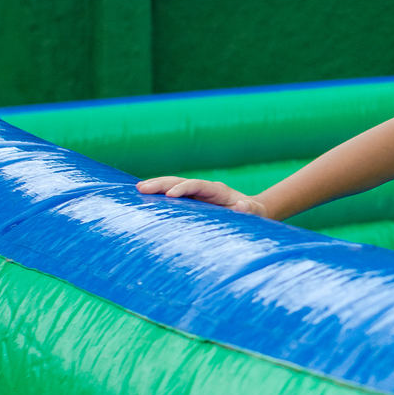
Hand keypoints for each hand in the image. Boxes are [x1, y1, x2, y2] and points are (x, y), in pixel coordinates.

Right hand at [136, 176, 267, 216]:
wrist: (251, 212)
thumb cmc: (253, 213)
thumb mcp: (255, 212)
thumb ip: (249, 209)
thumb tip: (241, 206)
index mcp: (218, 190)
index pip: (198, 185)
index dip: (184, 188)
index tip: (170, 195)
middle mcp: (205, 189)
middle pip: (181, 181)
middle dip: (162, 184)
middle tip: (142, 188)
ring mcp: (196, 194)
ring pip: (173, 186)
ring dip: (157, 187)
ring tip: (138, 189)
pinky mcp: (191, 201)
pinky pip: (173, 196)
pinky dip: (159, 195)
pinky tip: (143, 198)